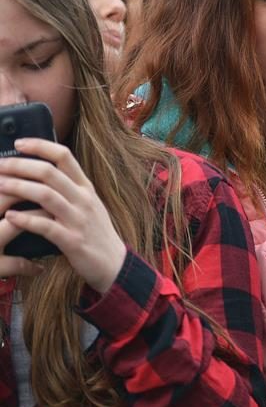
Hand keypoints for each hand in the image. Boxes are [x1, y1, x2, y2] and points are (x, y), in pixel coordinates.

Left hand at [0, 139, 125, 293]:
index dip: (40, 146)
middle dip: (20, 166)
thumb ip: (70, 188)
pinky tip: (9, 217)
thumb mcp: (88, 204)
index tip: (19, 143)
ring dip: (19, 188)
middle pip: (50, 173)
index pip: (64, 156)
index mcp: (85, 187)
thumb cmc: (95, 232)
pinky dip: (25, 220)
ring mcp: (78, 219)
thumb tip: (44, 172)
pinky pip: (46, 226)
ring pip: (46, 195)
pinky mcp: (72, 241)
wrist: (113, 262)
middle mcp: (83, 199)